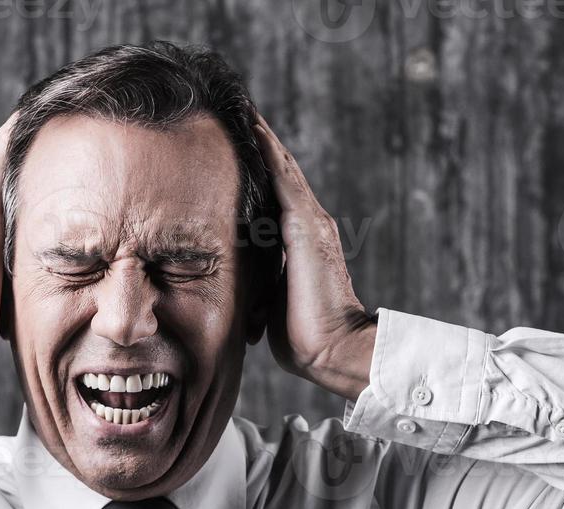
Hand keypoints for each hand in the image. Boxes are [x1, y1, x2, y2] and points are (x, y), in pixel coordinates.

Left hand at [253, 113, 376, 400]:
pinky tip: (248, 123)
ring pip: (278, 166)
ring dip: (258, 134)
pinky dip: (266, 148)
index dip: (253, 168)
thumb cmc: (303, 336)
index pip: (270, 195)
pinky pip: (281, 176)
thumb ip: (258, 278)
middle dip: (255, 142)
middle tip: (232, 107)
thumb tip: (231, 278)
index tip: (230, 143)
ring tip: (237, 103)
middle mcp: (306, 223)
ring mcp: (308, 221)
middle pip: (276, 172)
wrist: (333, 348)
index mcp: (297, 240)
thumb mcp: (270, 299)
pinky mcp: (304, 224)